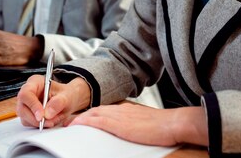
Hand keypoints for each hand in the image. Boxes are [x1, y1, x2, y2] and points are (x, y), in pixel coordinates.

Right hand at [16, 75, 90, 128]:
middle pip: (22, 108)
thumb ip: (59, 102)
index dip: (32, 106)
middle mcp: (27, 92)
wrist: (67, 101)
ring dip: (38, 123)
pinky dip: (38, 125)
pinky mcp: (27, 114)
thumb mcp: (67, 96)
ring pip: (24, 117)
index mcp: (35, 82)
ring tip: (53, 120)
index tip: (42, 116)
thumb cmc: (66, 95)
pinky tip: (49, 121)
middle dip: (35, 118)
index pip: (26, 93)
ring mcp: (25, 104)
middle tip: (49, 122)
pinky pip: (28, 123)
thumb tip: (47, 114)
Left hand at [70, 103, 208, 146]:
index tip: (80, 120)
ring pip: (93, 114)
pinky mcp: (119, 124)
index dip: (90, 114)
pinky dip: (84, 122)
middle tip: (68, 122)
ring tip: (67, 125)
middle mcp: (120, 109)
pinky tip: (76, 125)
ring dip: (79, 119)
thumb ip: (132, 124)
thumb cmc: (163, 126)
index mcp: (126, 109)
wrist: (172, 123)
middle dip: (81, 116)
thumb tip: (127, 131)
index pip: (103, 110)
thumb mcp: (144, 122)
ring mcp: (119, 115)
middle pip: (95, 110)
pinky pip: (97, 121)